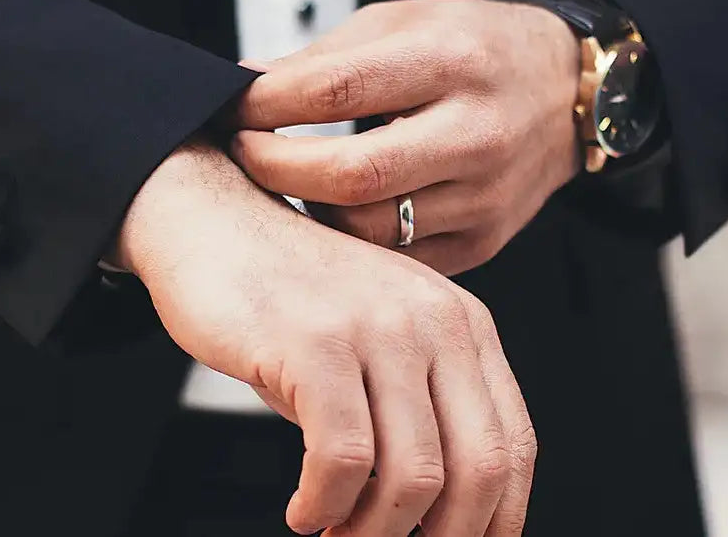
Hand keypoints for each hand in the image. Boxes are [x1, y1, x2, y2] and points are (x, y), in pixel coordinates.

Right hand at [116, 141, 537, 535]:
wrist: (213, 222)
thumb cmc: (291, 295)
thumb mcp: (380, 340)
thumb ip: (417, 407)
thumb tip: (436, 515)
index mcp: (463, 324)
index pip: (514, 445)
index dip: (497, 521)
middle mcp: (433, 321)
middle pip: (480, 469)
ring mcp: (376, 329)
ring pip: (413, 476)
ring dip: (373, 534)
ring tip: (337, 536)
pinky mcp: (315, 343)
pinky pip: (342, 459)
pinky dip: (325, 505)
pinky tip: (304, 512)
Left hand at [230, 0, 580, 274]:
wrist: (565, 91)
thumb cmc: (476, 48)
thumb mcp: (403, 22)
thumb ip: (324, 58)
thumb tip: (243, 84)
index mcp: (451, 62)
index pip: (338, 90)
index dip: (268, 103)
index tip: (234, 107)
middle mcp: (475, 133)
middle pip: (350, 176)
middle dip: (274, 168)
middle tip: (243, 151)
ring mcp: (483, 197)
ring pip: (368, 229)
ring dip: (308, 209)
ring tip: (286, 181)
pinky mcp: (482, 240)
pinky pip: (395, 259)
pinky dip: (351, 240)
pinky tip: (332, 210)